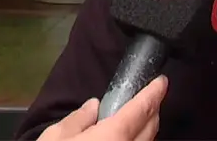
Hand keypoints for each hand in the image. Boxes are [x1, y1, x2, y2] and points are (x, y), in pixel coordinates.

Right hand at [38, 75, 168, 140]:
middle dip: (152, 111)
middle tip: (147, 99)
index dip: (154, 92)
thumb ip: (77, 120)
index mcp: (113, 137)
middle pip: (151, 128)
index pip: (142, 109)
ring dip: (145, 132)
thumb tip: (94, 107)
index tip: (161, 82)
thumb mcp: (55, 140)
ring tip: (135, 122)